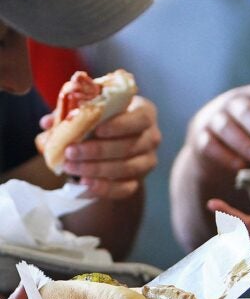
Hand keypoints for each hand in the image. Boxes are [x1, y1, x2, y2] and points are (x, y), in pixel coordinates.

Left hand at [42, 96, 160, 198]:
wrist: (112, 142)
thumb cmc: (102, 119)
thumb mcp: (90, 110)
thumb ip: (71, 113)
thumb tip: (48, 122)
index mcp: (144, 113)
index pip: (140, 119)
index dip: (121, 125)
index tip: (98, 130)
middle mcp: (152, 137)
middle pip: (130, 146)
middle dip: (98, 150)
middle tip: (71, 152)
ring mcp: (147, 161)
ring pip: (128, 168)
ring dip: (97, 169)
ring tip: (70, 168)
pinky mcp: (139, 180)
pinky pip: (125, 188)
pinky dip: (104, 188)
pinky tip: (84, 183)